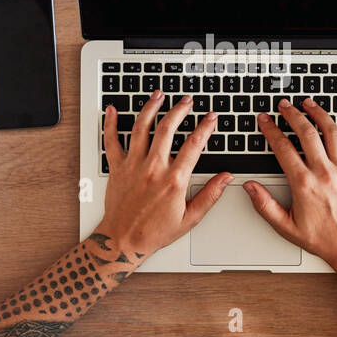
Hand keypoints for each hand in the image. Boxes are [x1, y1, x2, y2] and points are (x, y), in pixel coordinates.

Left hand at [95, 90, 231, 257]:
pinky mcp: (116, 168)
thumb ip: (210, 195)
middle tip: (186, 101)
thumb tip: (226, 178)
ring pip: (140, 128)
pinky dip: (110, 124)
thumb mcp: (190, 218)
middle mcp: (153, 168)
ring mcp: (133, 165)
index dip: (205, 128)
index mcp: (174, 180)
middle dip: (179, 110)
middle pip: (167, 129)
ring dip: (150, 108)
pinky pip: (111, 141)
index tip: (211, 118)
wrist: (123, 240)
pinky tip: (112, 110)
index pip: (194, 145)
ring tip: (158, 95)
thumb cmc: (155, 232)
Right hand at [243, 98, 336, 269]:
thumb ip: (265, 205)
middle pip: (306, 133)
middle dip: (292, 115)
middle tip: (284, 105)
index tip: (264, 120)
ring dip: (319, 114)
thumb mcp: (285, 226)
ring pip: (331, 132)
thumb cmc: (322, 239)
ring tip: (308, 103)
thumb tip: (250, 187)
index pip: (283, 148)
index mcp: (304, 184)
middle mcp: (324, 172)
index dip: (271, 130)